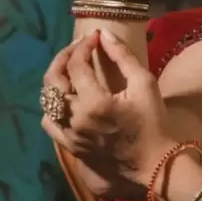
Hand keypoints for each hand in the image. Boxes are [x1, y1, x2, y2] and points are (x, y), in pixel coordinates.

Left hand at [38, 30, 171, 189]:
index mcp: (95, 103)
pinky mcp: (71, 147)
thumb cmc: (153, 124)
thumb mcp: (145, 84)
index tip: (94, 38)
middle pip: (53, 80)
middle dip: (62, 57)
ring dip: (54, 82)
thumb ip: (123, 56)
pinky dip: (53, 109)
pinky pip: (50, 124)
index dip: (83, 46)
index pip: (76, 65)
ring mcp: (70, 135)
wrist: (154, 166)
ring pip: (47, 102)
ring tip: (68, 73)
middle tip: (76, 48)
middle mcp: (76, 119)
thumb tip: (103, 34)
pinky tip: (66, 102)